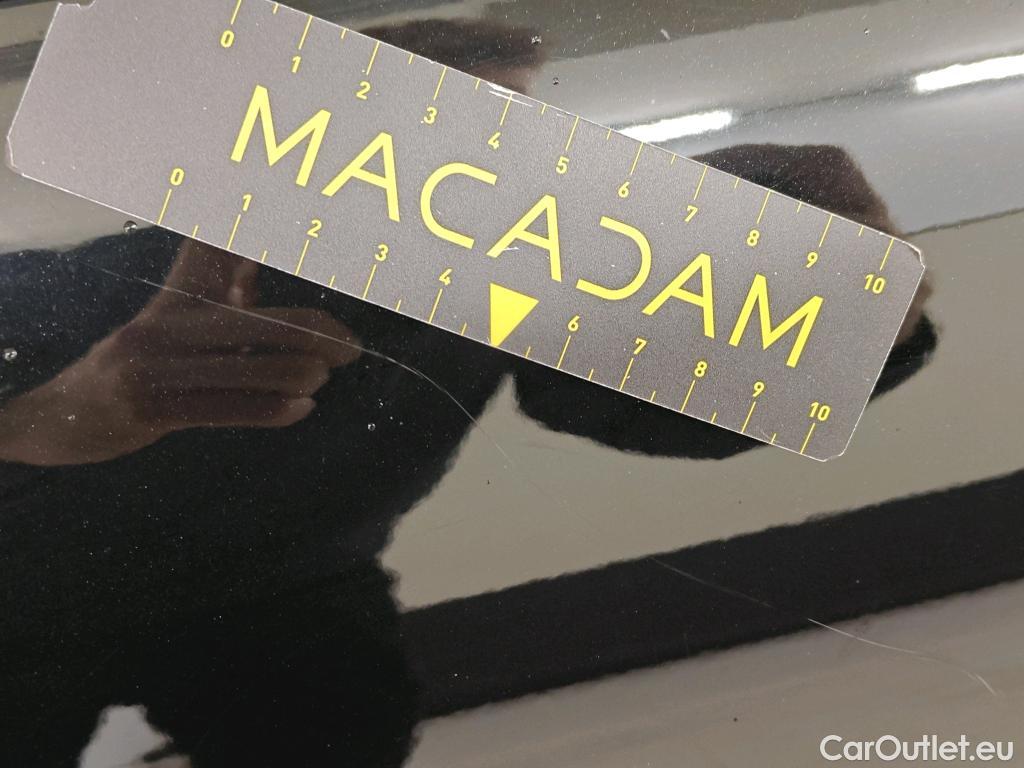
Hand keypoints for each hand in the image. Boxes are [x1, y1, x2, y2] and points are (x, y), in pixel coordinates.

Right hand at [0, 240, 358, 465]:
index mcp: (176, 299)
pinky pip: (224, 408)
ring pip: (246, 368)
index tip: (322, 241)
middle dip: (313, 335)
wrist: (61, 415)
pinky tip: (301, 409)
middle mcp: (166, 326)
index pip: (225, 254)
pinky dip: (270, 410)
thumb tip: (258, 257)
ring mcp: (155, 367)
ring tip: (322, 378)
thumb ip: (220, 290)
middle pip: (256, 321)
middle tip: (350, 349)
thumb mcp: (174, 320)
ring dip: (296, 374)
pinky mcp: (151, 409)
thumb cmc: (138, 364)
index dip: (269, 241)